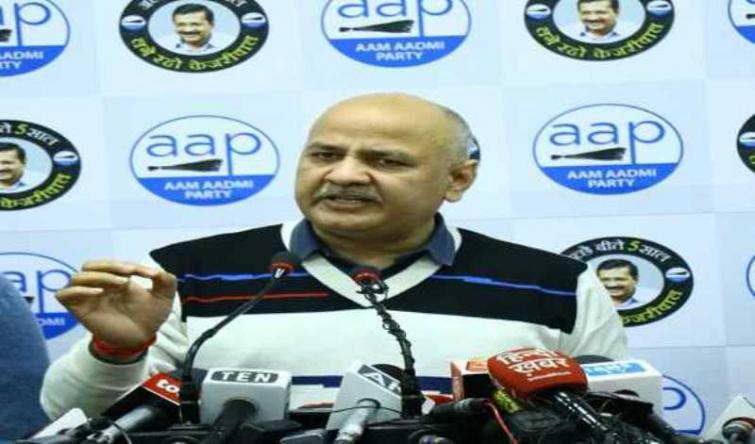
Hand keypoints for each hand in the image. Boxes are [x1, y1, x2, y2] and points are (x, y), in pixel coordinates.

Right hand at [56, 260, 176, 347]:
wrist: (142, 339)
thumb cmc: (149, 316)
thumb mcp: (164, 297)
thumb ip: (166, 281)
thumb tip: (158, 271)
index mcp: (116, 278)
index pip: (114, 264)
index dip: (130, 264)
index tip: (150, 274)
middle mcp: (100, 285)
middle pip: (91, 265)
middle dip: (110, 265)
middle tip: (129, 273)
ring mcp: (88, 297)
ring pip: (78, 277)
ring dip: (99, 276)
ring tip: (120, 284)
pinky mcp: (79, 310)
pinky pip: (64, 294)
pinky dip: (78, 289)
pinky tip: (99, 292)